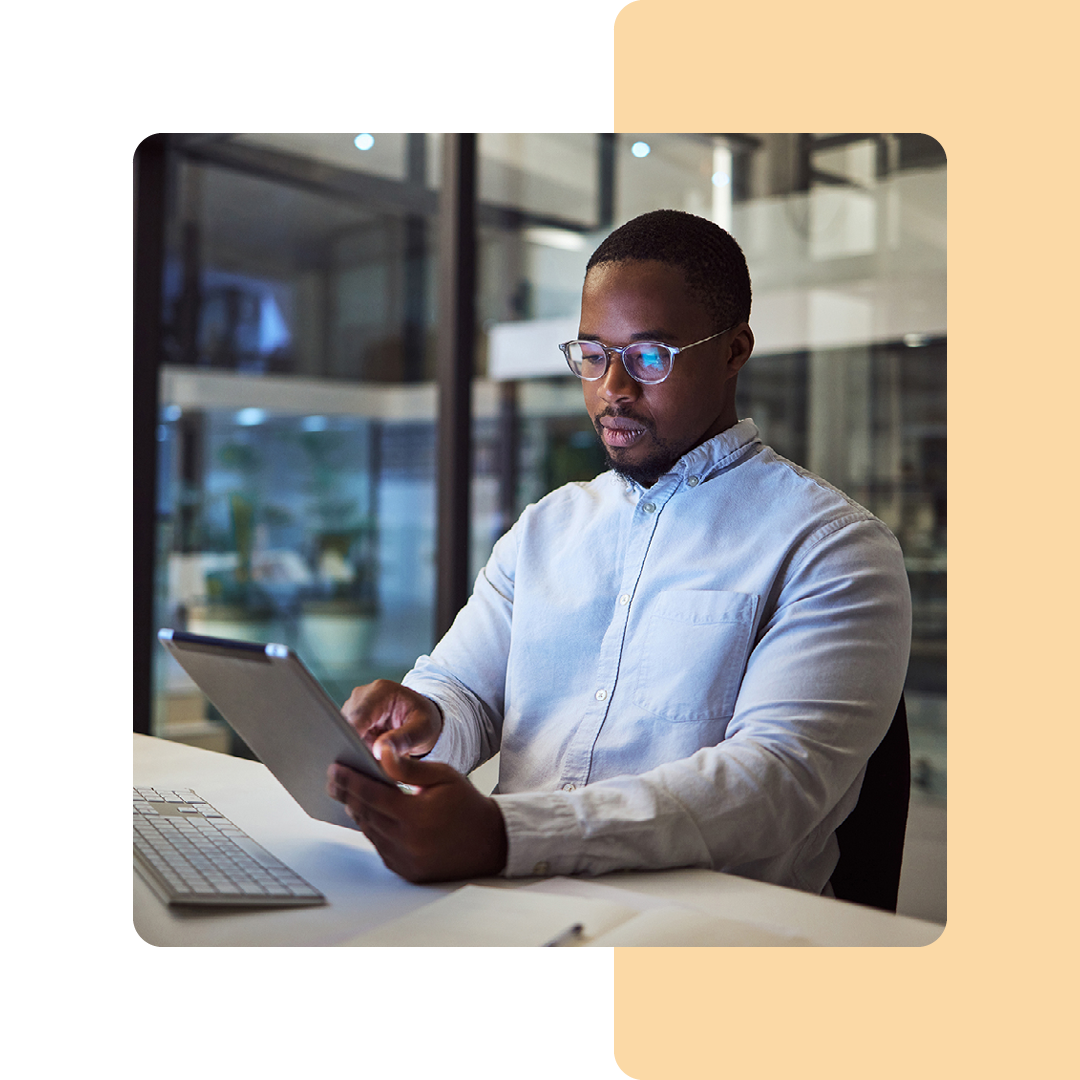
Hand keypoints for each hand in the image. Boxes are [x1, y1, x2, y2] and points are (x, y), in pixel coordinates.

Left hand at [327, 745, 508, 882]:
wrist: (490, 841)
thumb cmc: (466, 804)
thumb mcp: (443, 776)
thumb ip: (408, 768)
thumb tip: (381, 753)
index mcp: (417, 816)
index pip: (372, 795)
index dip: (350, 780)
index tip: (335, 768)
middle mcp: (409, 842)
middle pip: (366, 814)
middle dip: (348, 794)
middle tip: (335, 779)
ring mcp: (407, 860)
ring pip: (370, 832)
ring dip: (358, 812)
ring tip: (350, 794)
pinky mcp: (407, 872)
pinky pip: (380, 848)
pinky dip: (373, 830)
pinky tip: (370, 815)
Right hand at [340, 679, 442, 759]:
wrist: (421, 715)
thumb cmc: (425, 720)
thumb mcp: (424, 729)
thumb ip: (404, 738)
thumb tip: (378, 751)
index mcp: (381, 691)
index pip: (359, 715)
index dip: (352, 736)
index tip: (353, 757)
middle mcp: (362, 696)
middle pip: (346, 725)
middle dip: (353, 748)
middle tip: (366, 770)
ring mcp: (353, 709)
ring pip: (342, 735)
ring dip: (353, 752)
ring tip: (370, 768)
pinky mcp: (350, 722)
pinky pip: (345, 740)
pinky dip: (355, 752)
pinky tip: (367, 764)